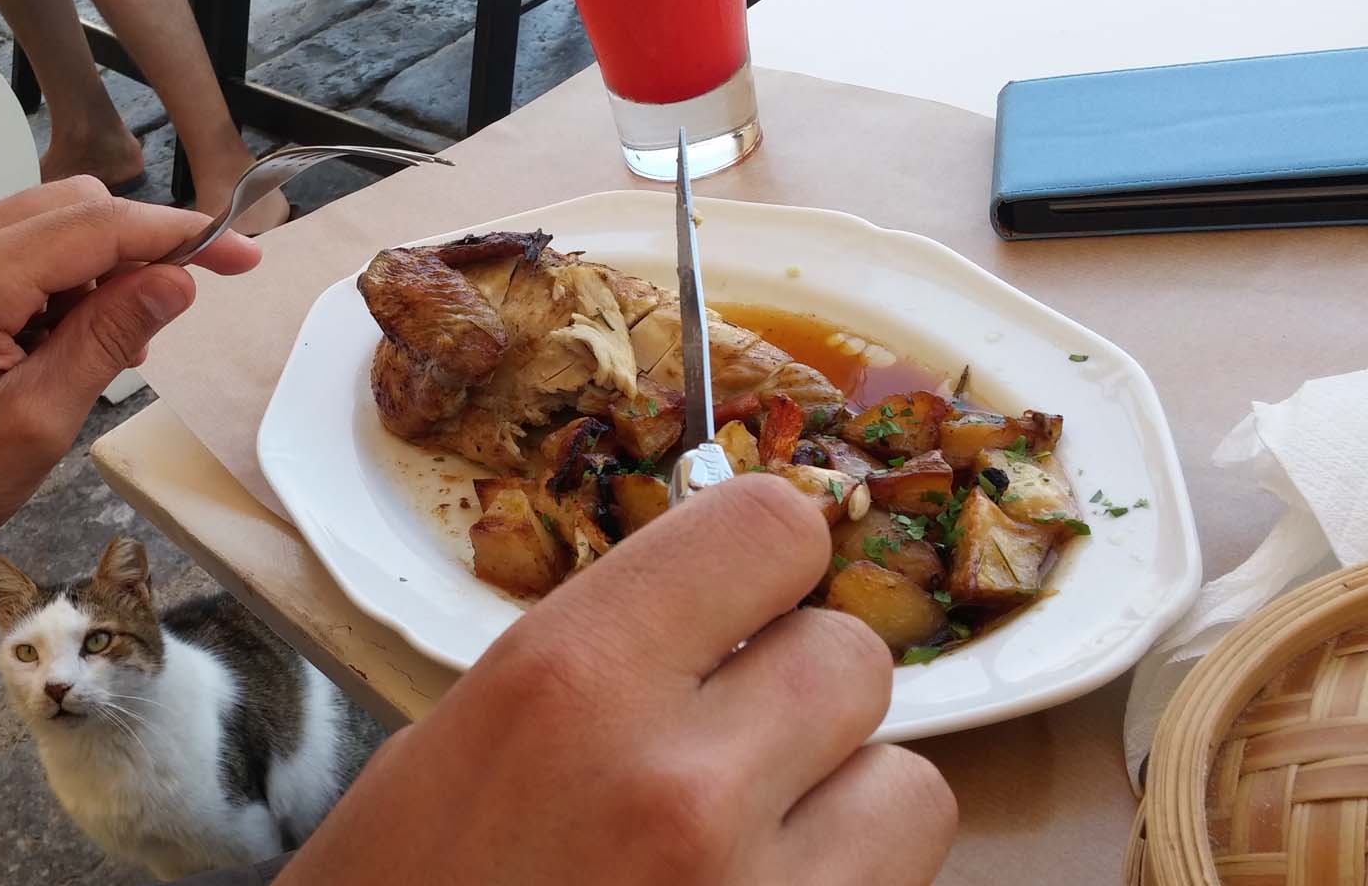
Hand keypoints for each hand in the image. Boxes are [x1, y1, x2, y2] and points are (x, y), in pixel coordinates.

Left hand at [0, 178, 258, 649]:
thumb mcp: (36, 424)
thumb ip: (108, 338)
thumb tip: (176, 280)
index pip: (101, 225)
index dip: (180, 236)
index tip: (243, 256)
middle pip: (75, 206)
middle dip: (139, 248)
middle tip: (173, 319)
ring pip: (46, 223)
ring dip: (97, 268)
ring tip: (108, 350)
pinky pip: (11, 251)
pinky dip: (56, 281)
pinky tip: (64, 342)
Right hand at [280, 475, 956, 884]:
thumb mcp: (459, 745)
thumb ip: (601, 663)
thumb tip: (719, 615)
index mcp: (570, 683)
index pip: (771, 528)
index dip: (767, 562)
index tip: (744, 600)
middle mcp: (678, 782)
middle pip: (852, 656)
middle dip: (800, 692)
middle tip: (734, 742)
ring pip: (911, 787)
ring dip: (848, 805)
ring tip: (759, 842)